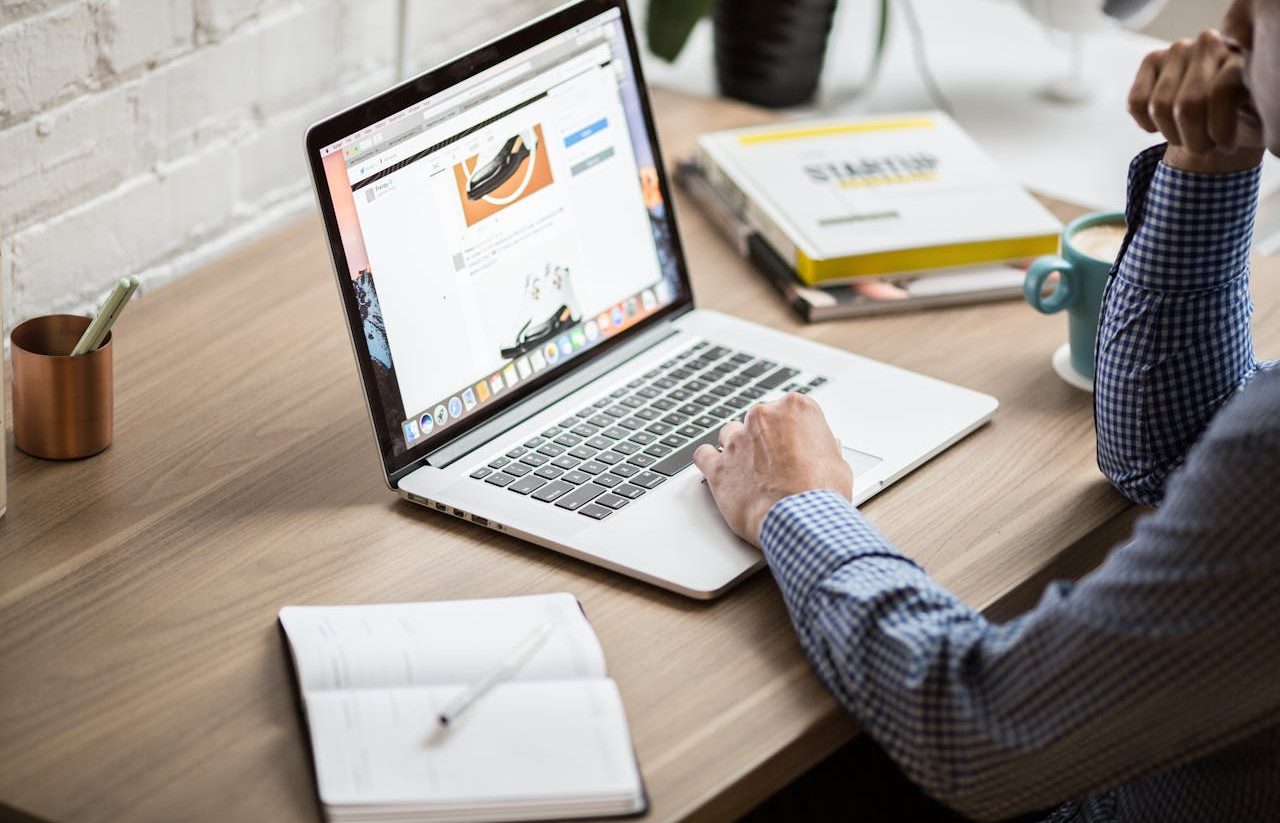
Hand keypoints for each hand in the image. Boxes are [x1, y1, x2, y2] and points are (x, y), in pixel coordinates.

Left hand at [693, 393, 852, 546]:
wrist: (800, 520)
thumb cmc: (822, 493)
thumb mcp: (838, 464)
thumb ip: (824, 448)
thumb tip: (824, 448)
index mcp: (796, 408)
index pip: (790, 410)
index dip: (793, 432)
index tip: (796, 446)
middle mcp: (763, 416)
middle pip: (759, 420)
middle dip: (766, 439)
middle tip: (777, 464)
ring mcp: (737, 440)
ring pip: (730, 433)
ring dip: (738, 448)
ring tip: (751, 470)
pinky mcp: (718, 466)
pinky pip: (703, 455)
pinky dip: (709, 461)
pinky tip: (720, 470)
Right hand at [1128, 28, 1264, 173]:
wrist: (1221, 106)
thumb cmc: (1240, 116)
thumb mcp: (1254, 118)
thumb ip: (1244, 113)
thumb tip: (1226, 106)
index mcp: (1241, 57)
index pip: (1222, 92)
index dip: (1220, 131)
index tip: (1226, 147)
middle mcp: (1209, 44)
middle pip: (1188, 105)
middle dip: (1194, 139)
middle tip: (1204, 147)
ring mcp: (1177, 50)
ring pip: (1159, 107)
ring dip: (1172, 135)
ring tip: (1187, 136)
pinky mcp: (1152, 59)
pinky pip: (1136, 103)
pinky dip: (1148, 124)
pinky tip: (1164, 124)